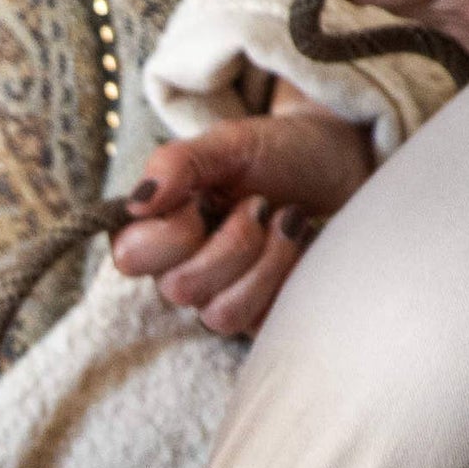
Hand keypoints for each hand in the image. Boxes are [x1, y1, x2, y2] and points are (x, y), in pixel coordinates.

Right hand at [110, 95, 370, 336]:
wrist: (338, 162)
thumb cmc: (277, 151)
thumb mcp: (227, 143)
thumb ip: (177, 163)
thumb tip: (137, 203)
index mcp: (159, 226)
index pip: (129, 258)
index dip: (172, 234)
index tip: (205, 200)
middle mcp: (182, 268)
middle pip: (179, 289)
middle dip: (234, 241)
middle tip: (260, 204)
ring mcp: (220, 295)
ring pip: (219, 315)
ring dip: (265, 262)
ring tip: (289, 221)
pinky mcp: (261, 314)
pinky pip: (258, 324)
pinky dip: (286, 279)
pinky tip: (300, 247)